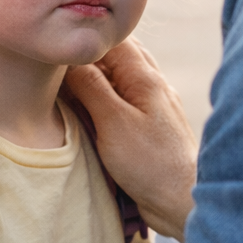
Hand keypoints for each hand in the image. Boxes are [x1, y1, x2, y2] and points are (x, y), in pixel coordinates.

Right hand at [65, 38, 197, 240]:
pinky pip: (127, 100)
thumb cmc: (150, 163)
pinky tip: (95, 109)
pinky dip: (108, 98)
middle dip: (90, 56)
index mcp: (146, 78)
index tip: (60, 48)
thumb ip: (91, 87)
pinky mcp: (153, 126)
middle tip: (60, 65)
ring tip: (72, 86)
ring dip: (99, 78)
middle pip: (118, 56)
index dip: (85, 41)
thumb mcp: (113, 122)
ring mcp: (156, 105)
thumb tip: (70, 60)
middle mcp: (154, 85)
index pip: (113, 41)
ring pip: (123, 78)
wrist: (182, 201)